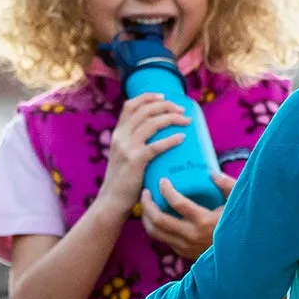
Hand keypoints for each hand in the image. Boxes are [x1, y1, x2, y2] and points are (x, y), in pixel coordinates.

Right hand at [95, 93, 188, 214]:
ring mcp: (127, 148)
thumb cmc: (123, 180)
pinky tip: (182, 137)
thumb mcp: (123, 155)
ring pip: (152, 123)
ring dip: (172, 118)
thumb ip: (134, 144)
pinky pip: (156, 145)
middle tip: (182, 111)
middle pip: (145, 110)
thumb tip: (158, 135)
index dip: (148, 97)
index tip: (164, 96)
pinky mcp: (135, 161)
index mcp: (117, 133)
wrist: (112, 201)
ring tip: (186, 121)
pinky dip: (171, 139)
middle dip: (166, 105)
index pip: (130, 105)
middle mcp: (120, 136)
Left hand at [141, 170, 236, 258]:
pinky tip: (157, 217)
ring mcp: (186, 247)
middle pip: (158, 220)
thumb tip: (211, 172)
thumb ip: (227, 186)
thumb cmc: (241, 225)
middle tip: (146, 192)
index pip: (178, 203)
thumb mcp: (238, 203)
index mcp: (204, 221)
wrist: (242, 255)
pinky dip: (156, 227)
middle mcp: (192, 236)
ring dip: (146, 217)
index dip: (165, 190)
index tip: (162, 181)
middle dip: (147, 204)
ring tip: (146, 205)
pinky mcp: (184, 253)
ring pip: (156, 233)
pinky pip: (164, 239)